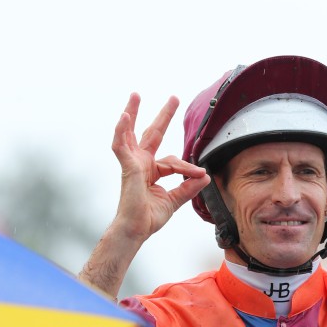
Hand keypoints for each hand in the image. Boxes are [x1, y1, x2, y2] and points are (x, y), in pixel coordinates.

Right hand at [111, 93, 209, 241]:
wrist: (137, 230)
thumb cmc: (149, 218)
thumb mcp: (175, 200)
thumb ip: (188, 187)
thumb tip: (205, 176)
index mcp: (151, 171)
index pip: (173, 161)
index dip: (187, 167)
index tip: (200, 175)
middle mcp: (141, 163)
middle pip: (152, 134)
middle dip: (163, 116)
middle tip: (174, 97)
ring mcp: (132, 164)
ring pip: (131, 133)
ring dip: (133, 112)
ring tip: (136, 95)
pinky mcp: (127, 167)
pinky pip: (121, 145)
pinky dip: (121, 131)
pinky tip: (124, 116)